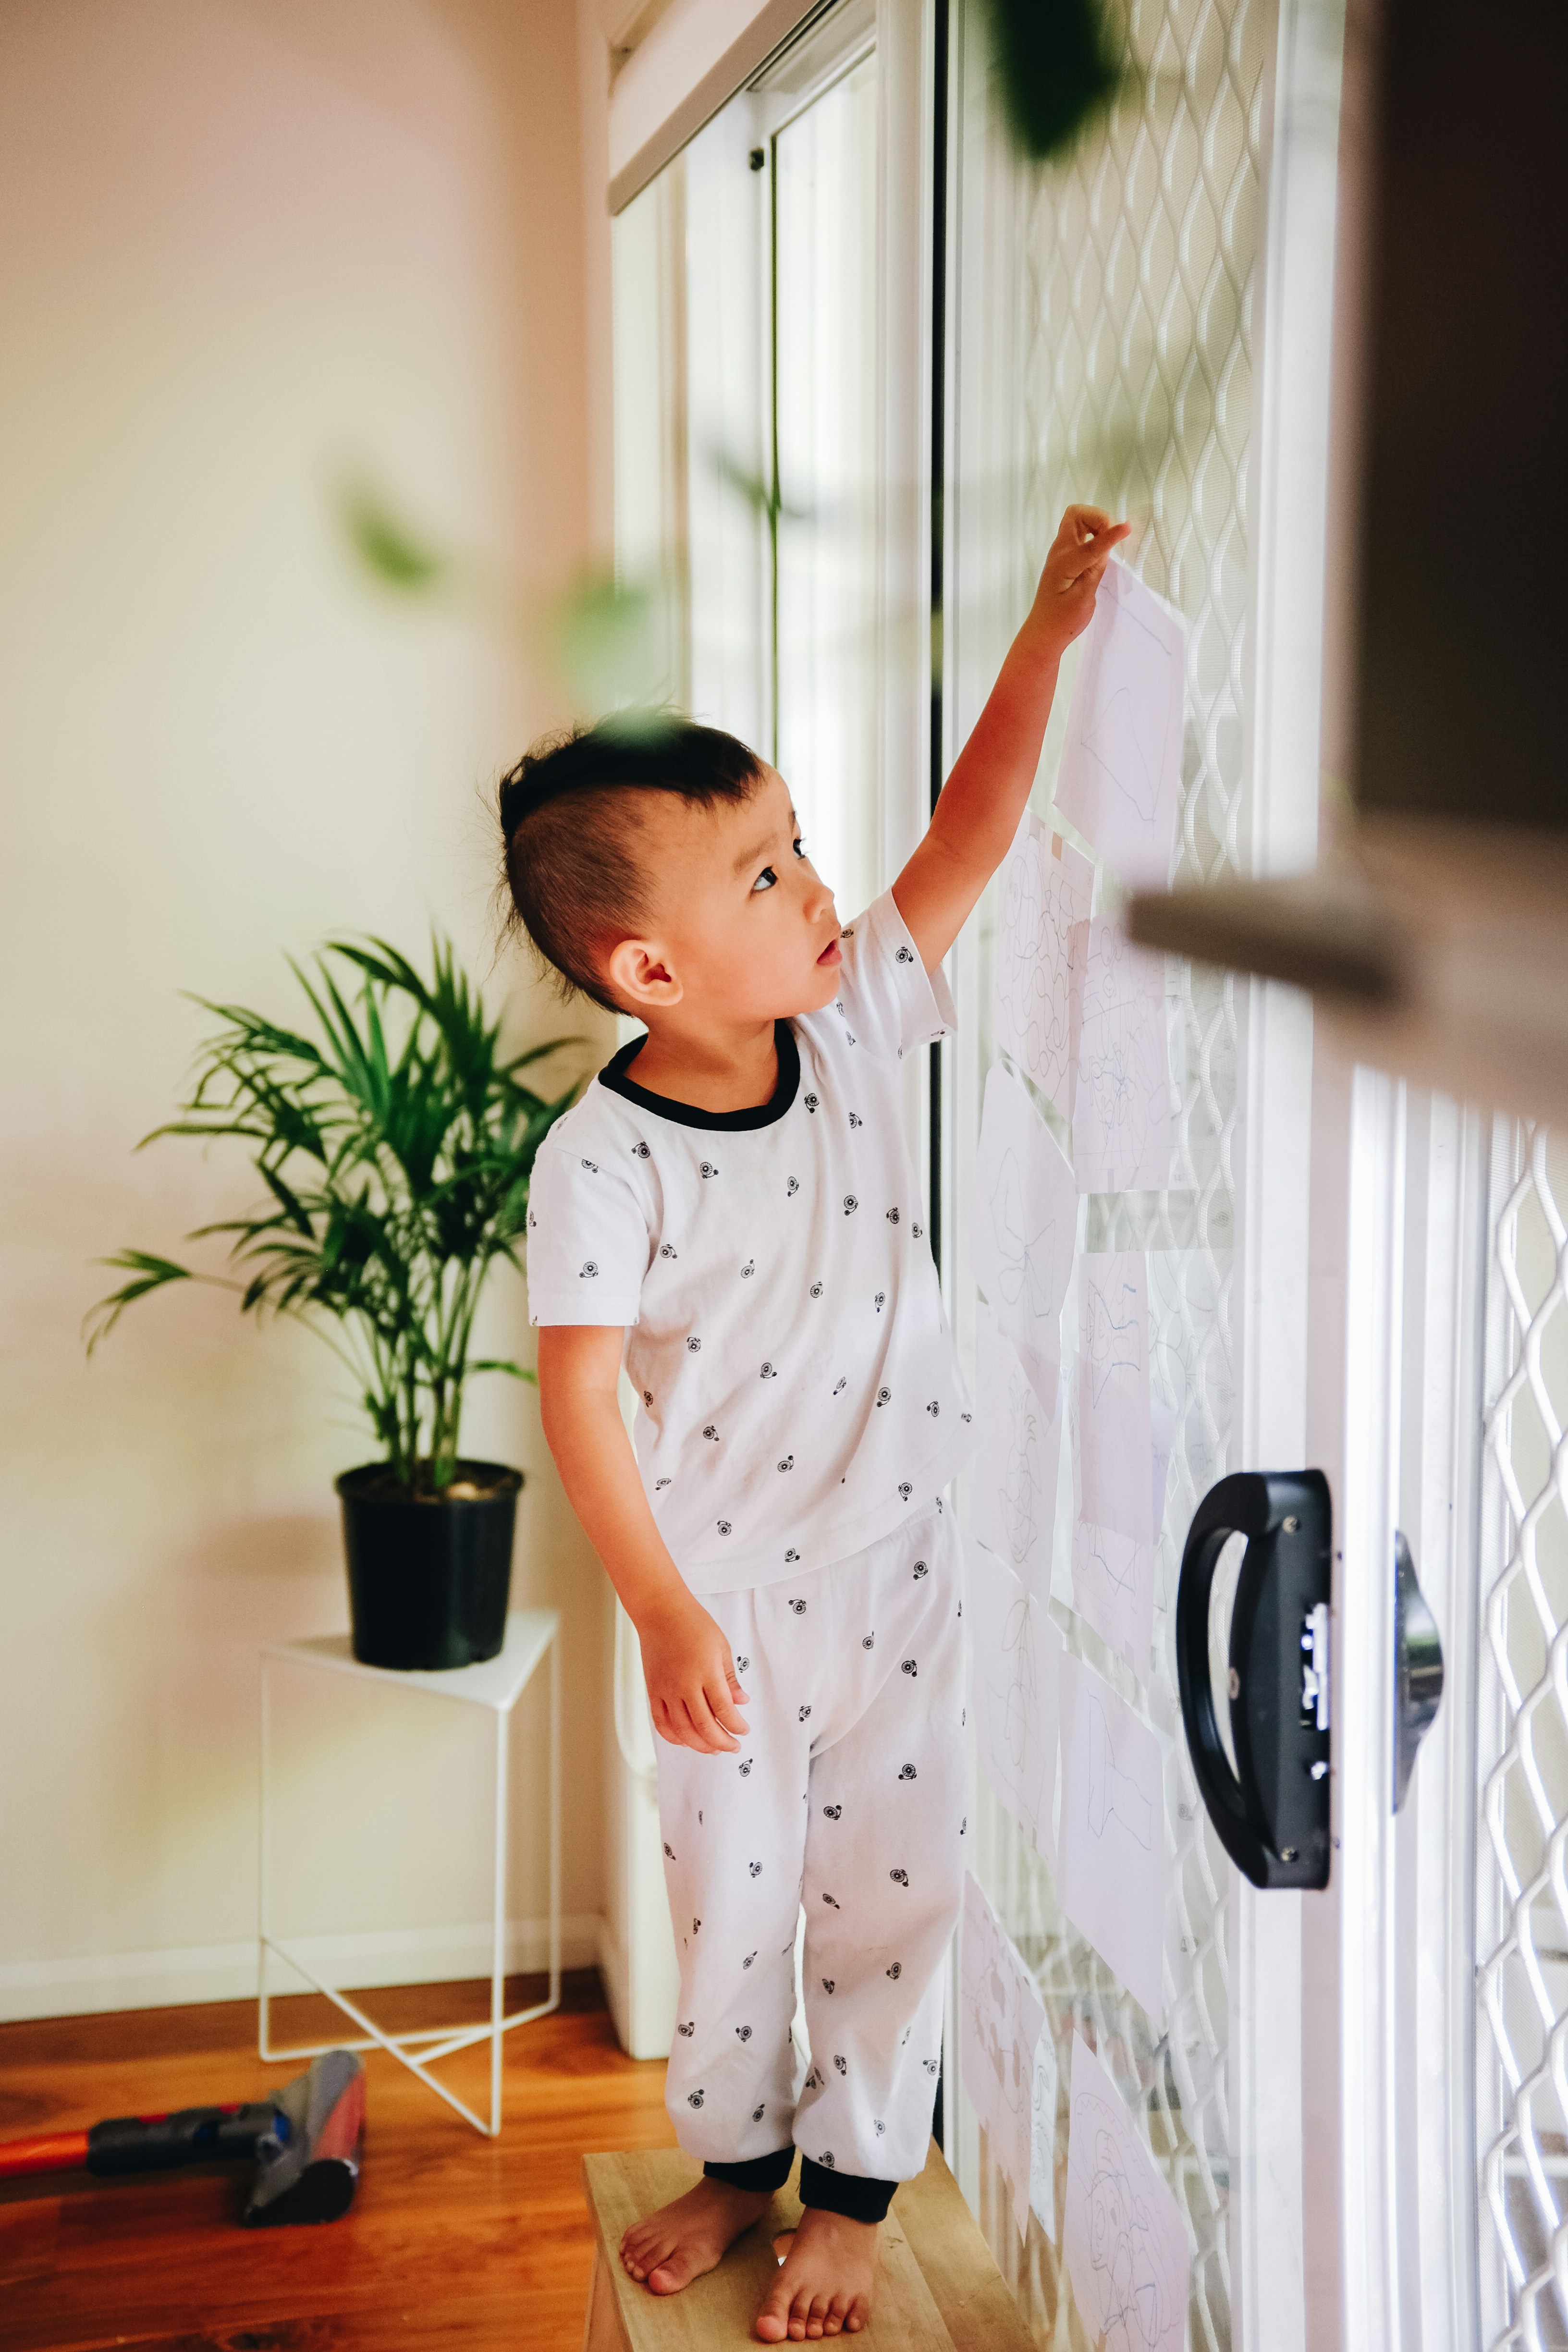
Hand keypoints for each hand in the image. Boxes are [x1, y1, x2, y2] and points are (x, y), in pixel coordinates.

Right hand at [637, 1590, 749, 1754]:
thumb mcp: (721, 1646)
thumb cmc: (693, 1624)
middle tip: (733, 1746)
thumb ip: (730, 1678)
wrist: (660, 1612)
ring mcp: (666, 1690)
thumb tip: (741, 1701)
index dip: (736, 1726)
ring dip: (700, 1745)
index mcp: (706, 1671)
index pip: (724, 1710)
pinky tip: (686, 1740)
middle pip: (704, 1726)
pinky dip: (674, 1737)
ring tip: (713, 1748)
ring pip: (683, 1730)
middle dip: (722, 1741)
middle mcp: (684, 1684)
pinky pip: (661, 1723)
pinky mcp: (652, 1691)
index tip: (744, 1730)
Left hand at [1026, 504, 1131, 654]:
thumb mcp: (1082, 600)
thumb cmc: (1062, 621)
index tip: (1129, 527)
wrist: (1044, 632)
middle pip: (1076, 514)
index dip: (1111, 534)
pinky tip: (1101, 549)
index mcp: (1064, 564)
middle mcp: (1060, 552)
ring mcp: (1061, 552)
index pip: (1091, 544)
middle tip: (1111, 539)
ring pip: (1078, 520)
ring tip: (1107, 544)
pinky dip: (1094, 532)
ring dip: (1096, 524)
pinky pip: (1080, 532)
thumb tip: (1105, 548)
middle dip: (1098, 519)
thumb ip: (1094, 571)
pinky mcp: (1066, 556)